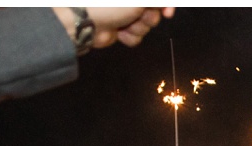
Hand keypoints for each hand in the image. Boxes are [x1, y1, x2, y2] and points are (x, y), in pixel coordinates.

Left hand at [56, 8, 174, 48]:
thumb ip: (157, 0)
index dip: (165, 4)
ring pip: (146, 23)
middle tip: (141, 17)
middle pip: (153, 9)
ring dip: (139, 27)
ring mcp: (123, 12)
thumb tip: (168, 4)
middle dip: (150, 17)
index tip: (168, 12)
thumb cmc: (107, 4)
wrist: (83, 23)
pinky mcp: (119, 27)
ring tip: (126, 26)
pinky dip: (130, 36)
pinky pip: (136, 34)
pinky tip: (120, 33)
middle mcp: (127, 0)